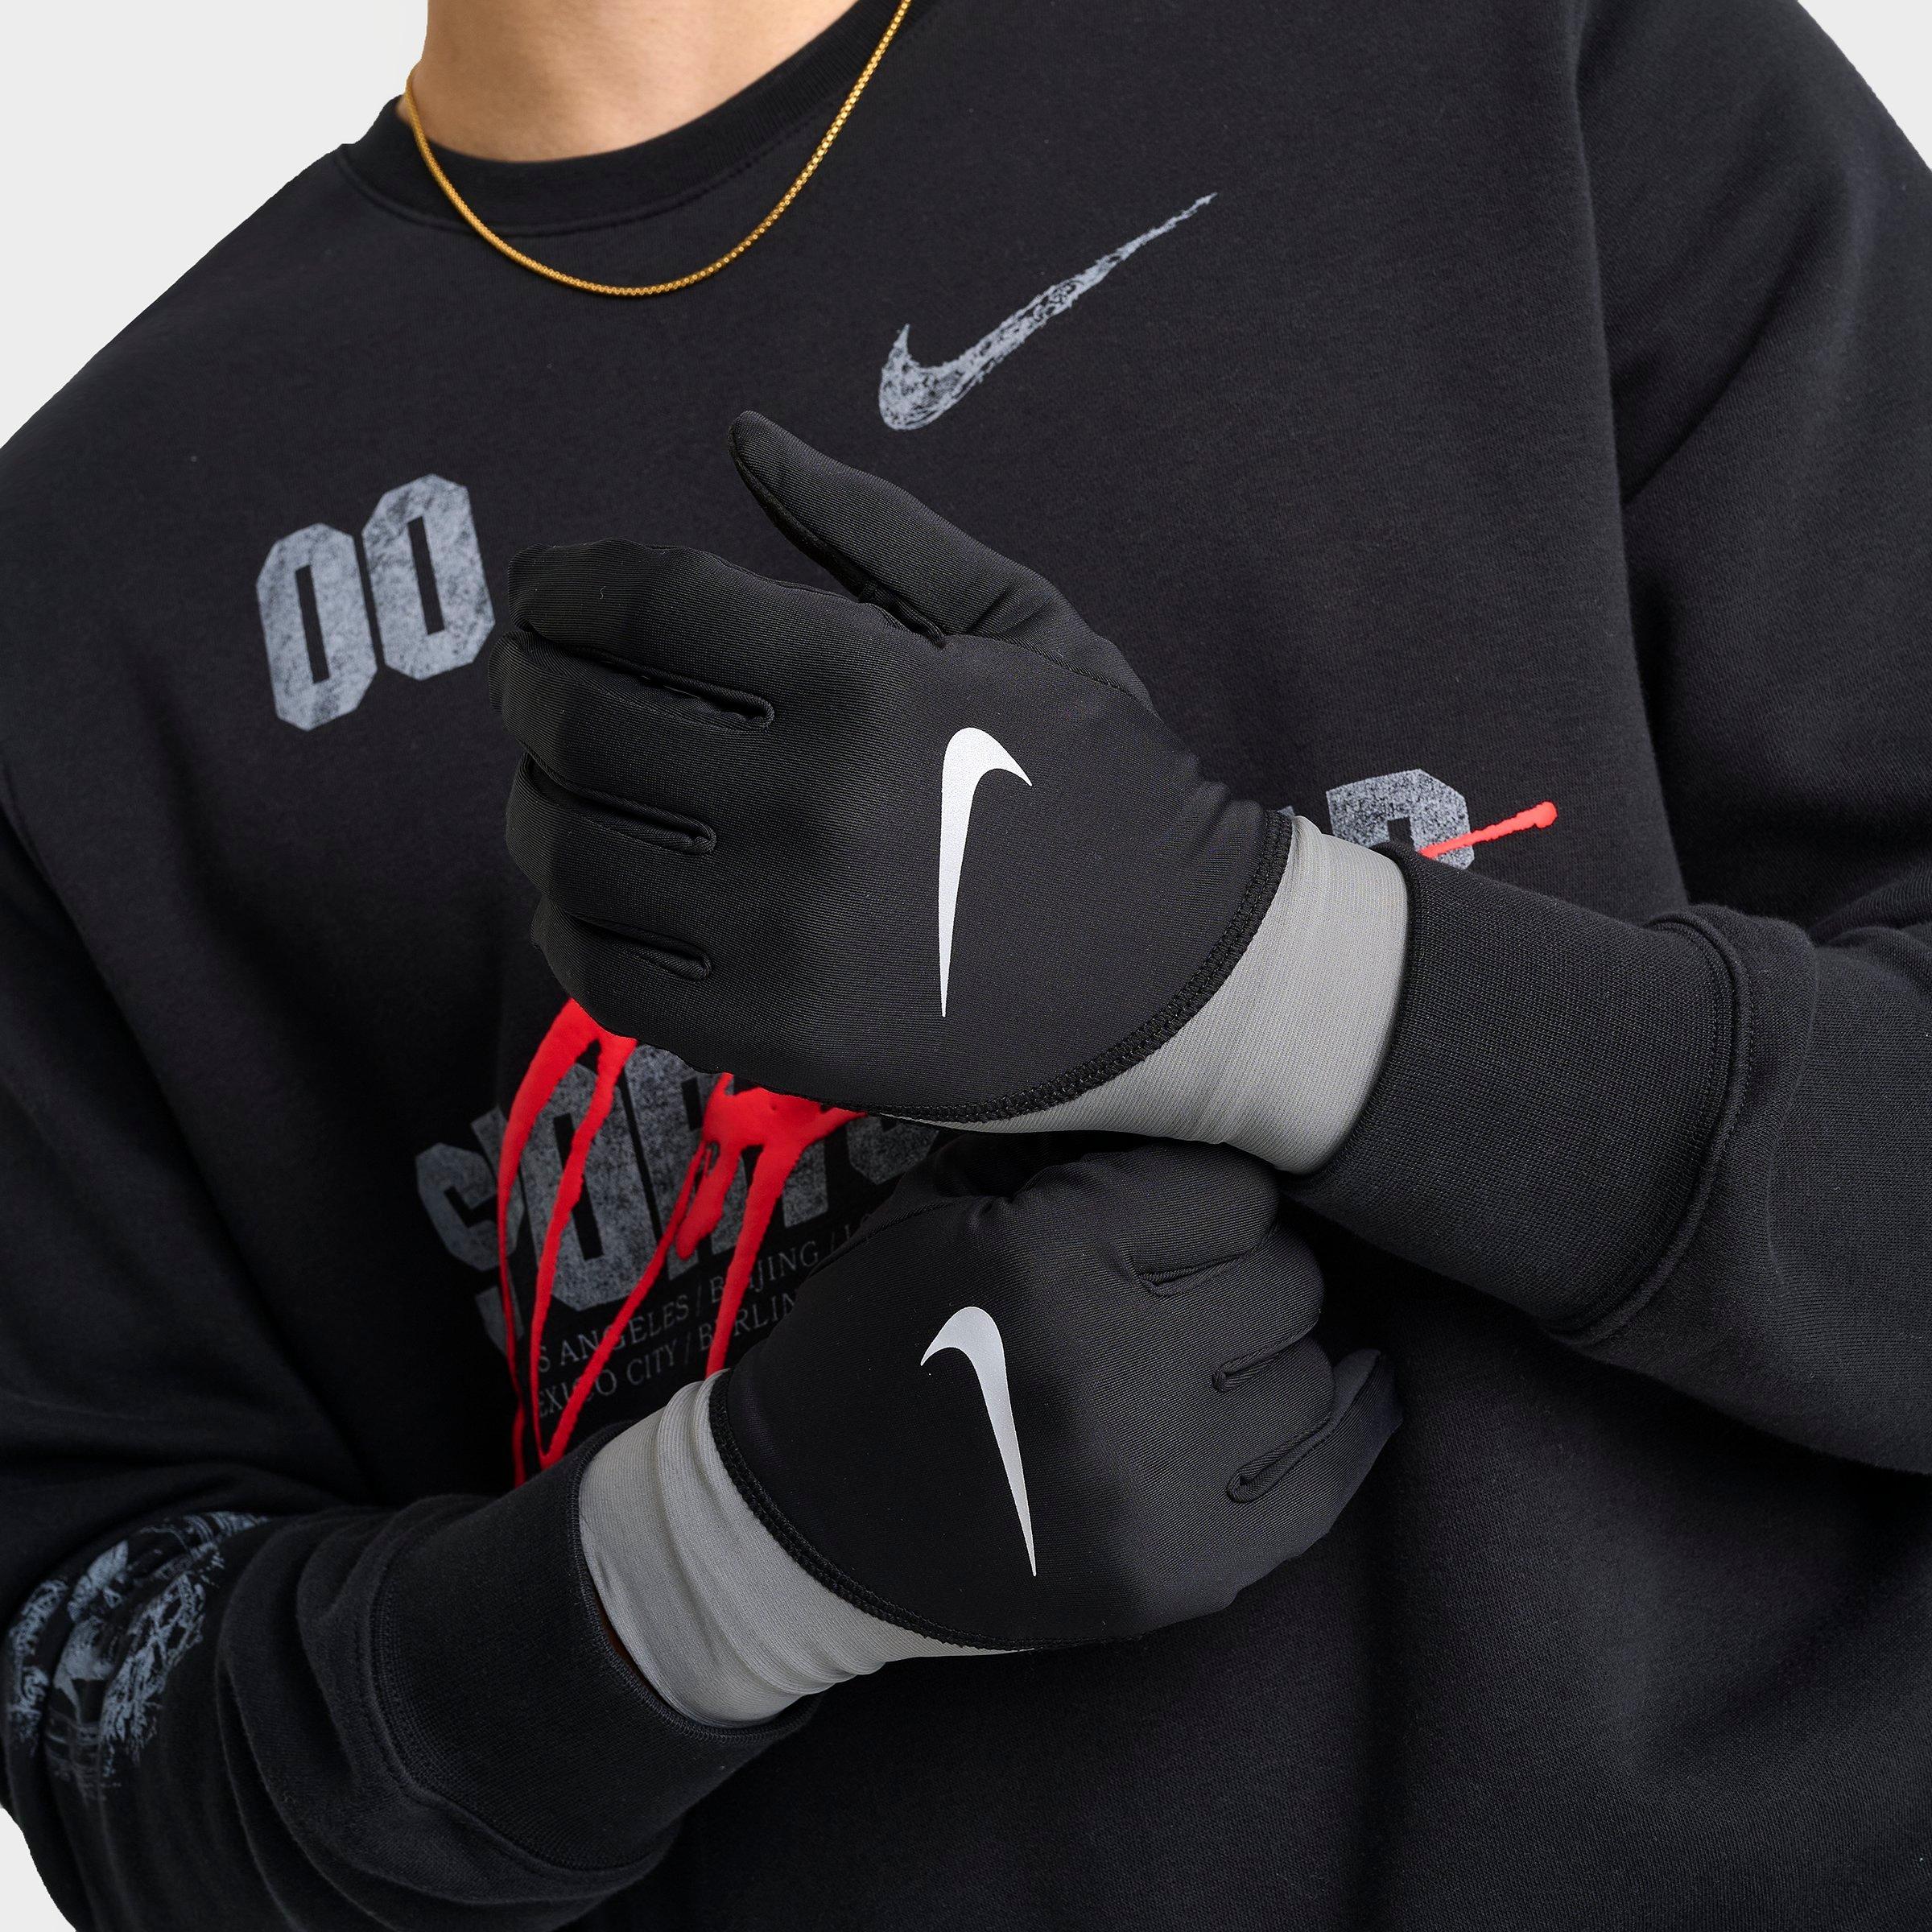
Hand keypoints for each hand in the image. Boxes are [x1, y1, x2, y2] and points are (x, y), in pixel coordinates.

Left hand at [487, 413, 1292, 1120]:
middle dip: (527, 678)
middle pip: (577, 717)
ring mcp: (776, 933)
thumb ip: (871, 526)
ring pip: (567, 846)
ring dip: (532, 795)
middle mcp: (801, 802)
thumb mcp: (1019, 622)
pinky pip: (599, 972)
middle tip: (530, 673)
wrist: (1181, 978)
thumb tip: (741, 436)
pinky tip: (587, 885)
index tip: (550, 586)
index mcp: (860, 679)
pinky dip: (564, 917)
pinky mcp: (770, 1037)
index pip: (642, 603)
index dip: (567, 583)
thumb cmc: (1102, 787)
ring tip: (552, 776)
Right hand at [713, 1135, 1397, 1648]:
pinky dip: (1344, 1432)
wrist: (808, 1522)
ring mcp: (1150, 1489)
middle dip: (1255, 1267)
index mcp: (1045, 1260)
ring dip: (1281, 1351)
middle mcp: (1110, 1372)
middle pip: (1286, 1283)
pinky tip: (1344, 1392)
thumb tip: (1191, 1108)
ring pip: (1313, 1379)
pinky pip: (1322, 1491)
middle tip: (1211, 1277)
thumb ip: (1064, 1157)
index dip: (1214, 1193)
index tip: (1192, 1207)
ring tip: (1232, 1346)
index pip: (1236, 1195)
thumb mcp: (938, 1212)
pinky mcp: (1175, 1579)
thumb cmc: (879, 1341)